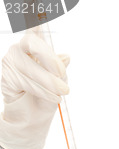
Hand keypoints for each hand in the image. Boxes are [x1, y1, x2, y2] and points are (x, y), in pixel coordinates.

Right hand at [0, 28, 69, 148]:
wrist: (33, 120)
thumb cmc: (46, 98)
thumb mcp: (59, 83)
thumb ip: (60, 69)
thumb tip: (65, 57)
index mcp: (37, 46)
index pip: (35, 25)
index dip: (35, 16)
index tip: (37, 4)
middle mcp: (22, 49)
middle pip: (34, 44)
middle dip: (51, 61)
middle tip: (65, 81)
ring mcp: (12, 60)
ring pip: (31, 67)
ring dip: (49, 83)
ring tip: (62, 94)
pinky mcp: (6, 75)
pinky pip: (25, 79)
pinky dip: (42, 90)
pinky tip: (52, 98)